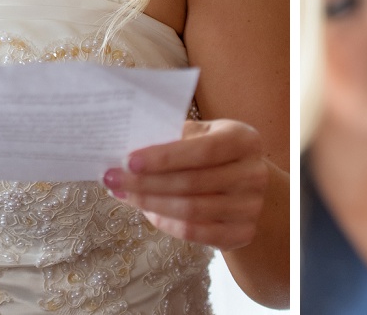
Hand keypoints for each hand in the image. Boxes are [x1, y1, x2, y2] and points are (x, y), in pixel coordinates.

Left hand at [102, 119, 268, 249]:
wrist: (247, 183)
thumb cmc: (215, 152)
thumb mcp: (204, 134)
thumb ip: (176, 137)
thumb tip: (130, 145)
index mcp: (244, 140)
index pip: (203, 150)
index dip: (165, 157)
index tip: (128, 160)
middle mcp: (253, 173)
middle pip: (192, 183)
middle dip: (146, 182)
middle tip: (113, 179)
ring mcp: (251, 206)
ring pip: (190, 211)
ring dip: (150, 203)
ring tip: (124, 194)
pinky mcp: (242, 233)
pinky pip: (195, 233)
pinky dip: (166, 223)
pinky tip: (147, 211)